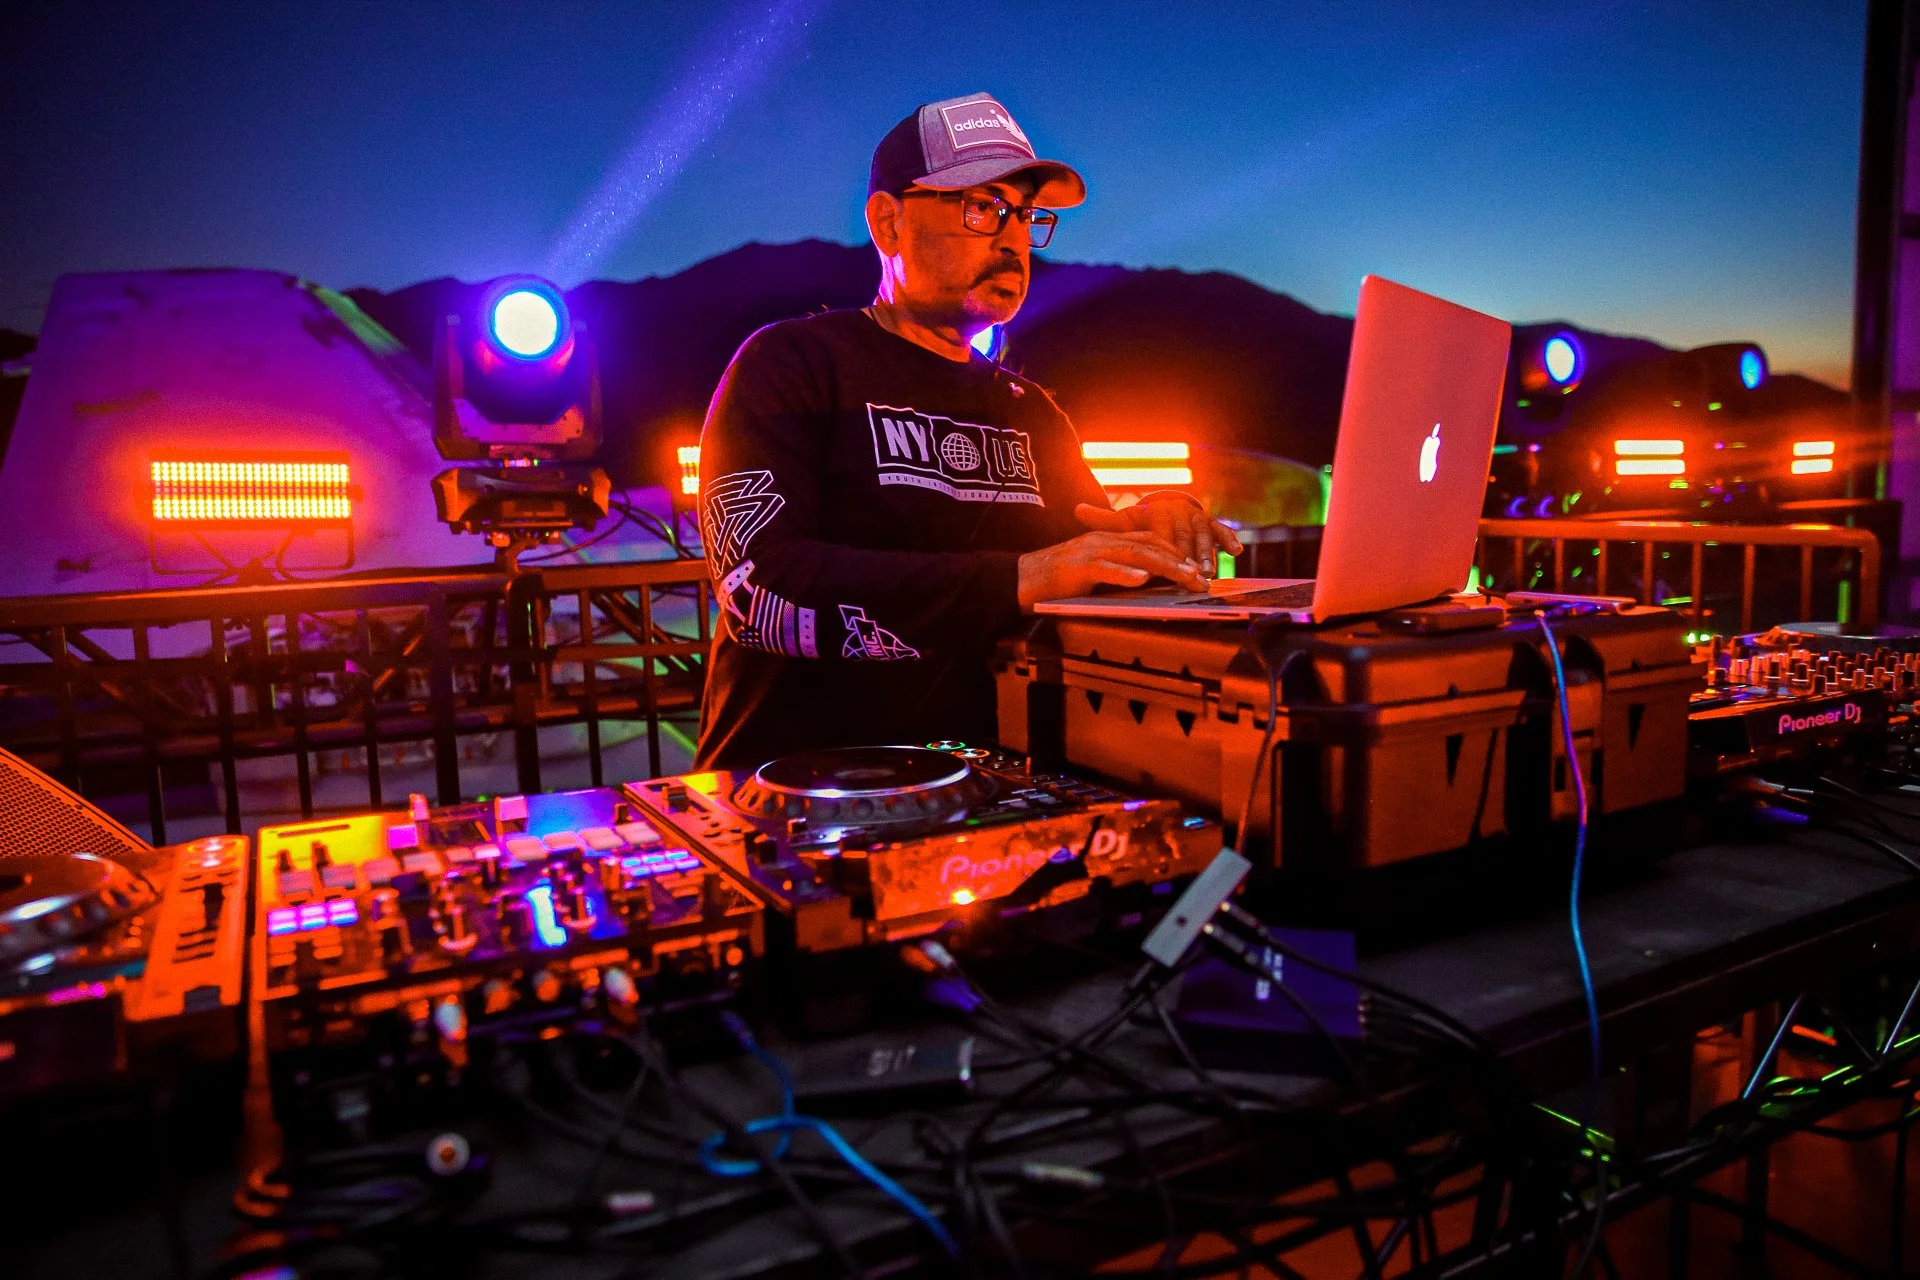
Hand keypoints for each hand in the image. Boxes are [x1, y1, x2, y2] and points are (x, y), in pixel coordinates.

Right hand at [1018, 529, 1206, 609]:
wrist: (1021, 579)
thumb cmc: (1058, 581)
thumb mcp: (1094, 571)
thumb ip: (1118, 571)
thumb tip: (1147, 582)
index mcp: (1109, 540)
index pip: (1150, 540)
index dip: (1176, 553)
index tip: (1196, 569)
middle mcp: (1104, 540)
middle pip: (1150, 546)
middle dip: (1180, 562)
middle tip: (1202, 579)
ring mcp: (1091, 551)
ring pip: (1135, 554)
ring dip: (1164, 567)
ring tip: (1185, 578)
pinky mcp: (1078, 566)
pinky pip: (1105, 568)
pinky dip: (1125, 574)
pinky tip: (1141, 580)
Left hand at [1075, 497, 1243, 578]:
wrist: (1166, 505)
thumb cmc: (1144, 518)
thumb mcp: (1124, 519)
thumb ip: (1103, 519)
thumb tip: (1076, 508)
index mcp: (1156, 513)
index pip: (1157, 537)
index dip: (1159, 554)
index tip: (1158, 570)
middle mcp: (1177, 513)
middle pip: (1182, 540)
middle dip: (1186, 560)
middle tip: (1189, 578)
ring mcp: (1196, 517)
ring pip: (1202, 537)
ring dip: (1206, 554)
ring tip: (1207, 572)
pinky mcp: (1210, 521)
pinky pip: (1221, 530)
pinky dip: (1229, 539)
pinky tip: (1236, 550)